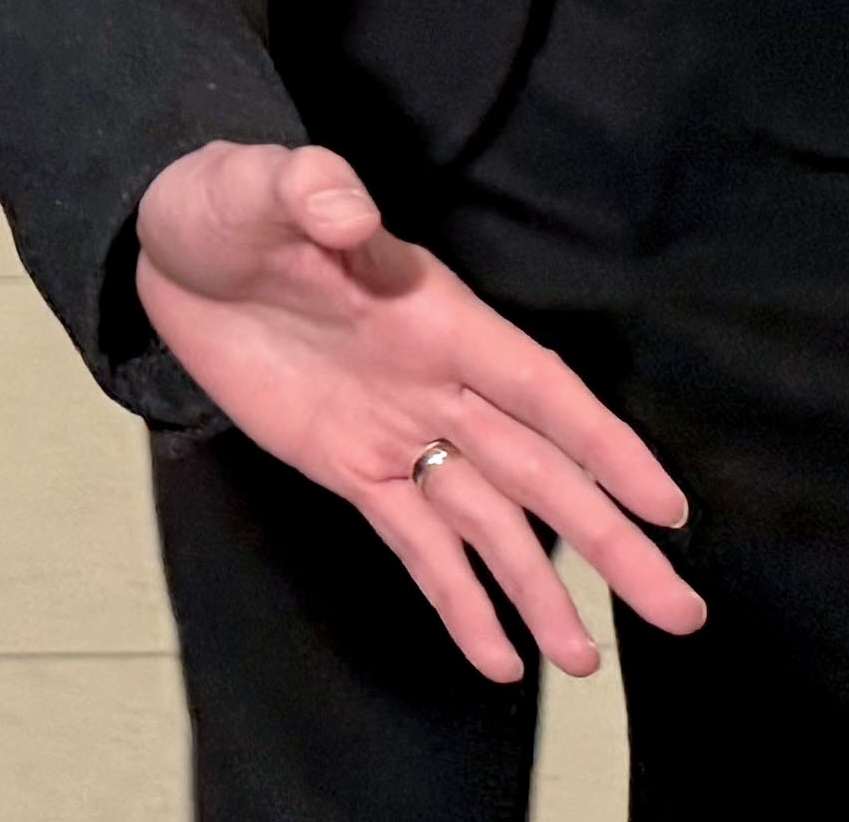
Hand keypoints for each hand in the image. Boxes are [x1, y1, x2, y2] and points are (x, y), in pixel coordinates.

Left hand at [136, 140, 703, 684]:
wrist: (170, 251)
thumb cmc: (230, 207)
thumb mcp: (262, 185)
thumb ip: (315, 190)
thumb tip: (348, 208)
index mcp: (437, 316)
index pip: (539, 391)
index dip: (605, 447)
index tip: (667, 506)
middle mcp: (437, 383)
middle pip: (539, 473)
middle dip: (609, 541)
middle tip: (678, 612)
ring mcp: (398, 431)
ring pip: (490, 522)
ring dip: (541, 590)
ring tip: (586, 663)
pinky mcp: (350, 467)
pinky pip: (415, 542)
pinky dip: (456, 599)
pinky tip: (497, 659)